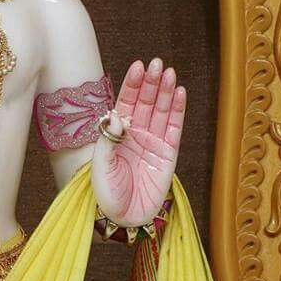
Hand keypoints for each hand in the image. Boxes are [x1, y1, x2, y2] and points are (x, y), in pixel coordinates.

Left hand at [92, 57, 185, 228]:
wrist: (122, 217)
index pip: (126, 102)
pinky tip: (180, 93)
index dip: (133, 84)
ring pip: (161, 111)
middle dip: (151, 82)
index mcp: (116, 133)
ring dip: (166, 91)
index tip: (138, 66)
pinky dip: (178, 110)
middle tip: (157, 63)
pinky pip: (175, 128)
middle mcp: (136, 133)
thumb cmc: (105, 192)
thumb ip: (108, 138)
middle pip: (146, 102)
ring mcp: (153, 142)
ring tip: (170, 73)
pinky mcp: (169, 154)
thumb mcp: (101, 164)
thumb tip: (115, 113)